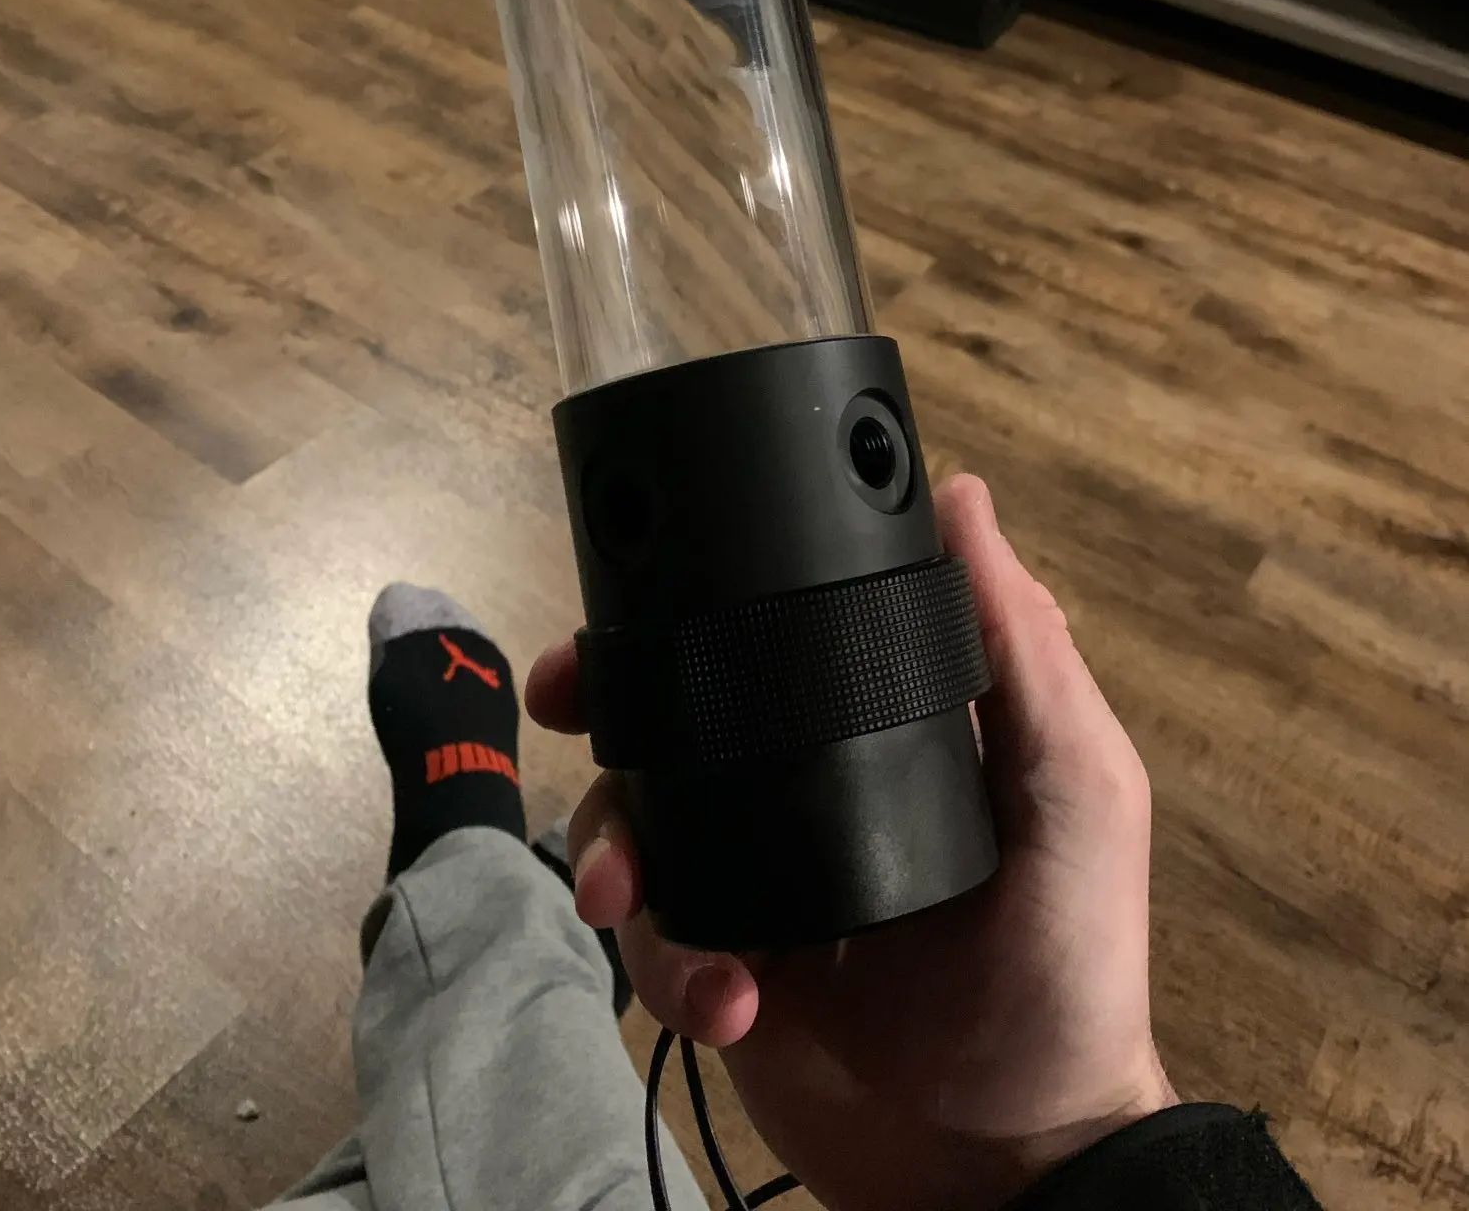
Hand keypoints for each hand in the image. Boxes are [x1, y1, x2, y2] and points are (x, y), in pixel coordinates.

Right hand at [526, 476, 1177, 1210]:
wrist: (1016, 1165)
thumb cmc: (1071, 962)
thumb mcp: (1077, 791)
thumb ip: (1023, 652)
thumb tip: (963, 498)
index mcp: (880, 732)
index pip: (774, 641)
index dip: (704, 604)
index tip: (644, 579)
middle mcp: (807, 791)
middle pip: (674, 718)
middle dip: (606, 703)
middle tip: (565, 700)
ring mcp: (758, 882)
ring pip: (636, 823)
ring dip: (615, 846)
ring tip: (632, 898)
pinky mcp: (723, 973)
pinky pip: (652, 943)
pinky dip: (670, 964)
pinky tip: (729, 998)